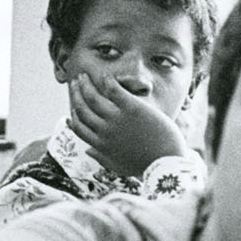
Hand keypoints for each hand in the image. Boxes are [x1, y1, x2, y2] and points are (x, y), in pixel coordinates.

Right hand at [67, 73, 188, 177]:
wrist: (167, 162)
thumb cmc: (145, 165)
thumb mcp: (119, 166)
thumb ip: (101, 158)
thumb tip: (87, 151)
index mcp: (101, 145)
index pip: (79, 127)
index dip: (73, 115)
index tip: (73, 106)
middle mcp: (104, 131)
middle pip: (82, 109)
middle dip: (76, 94)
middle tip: (76, 83)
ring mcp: (117, 119)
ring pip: (93, 98)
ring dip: (86, 84)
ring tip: (84, 75)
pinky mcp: (132, 108)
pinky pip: (113, 90)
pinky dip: (106, 81)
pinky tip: (104, 75)